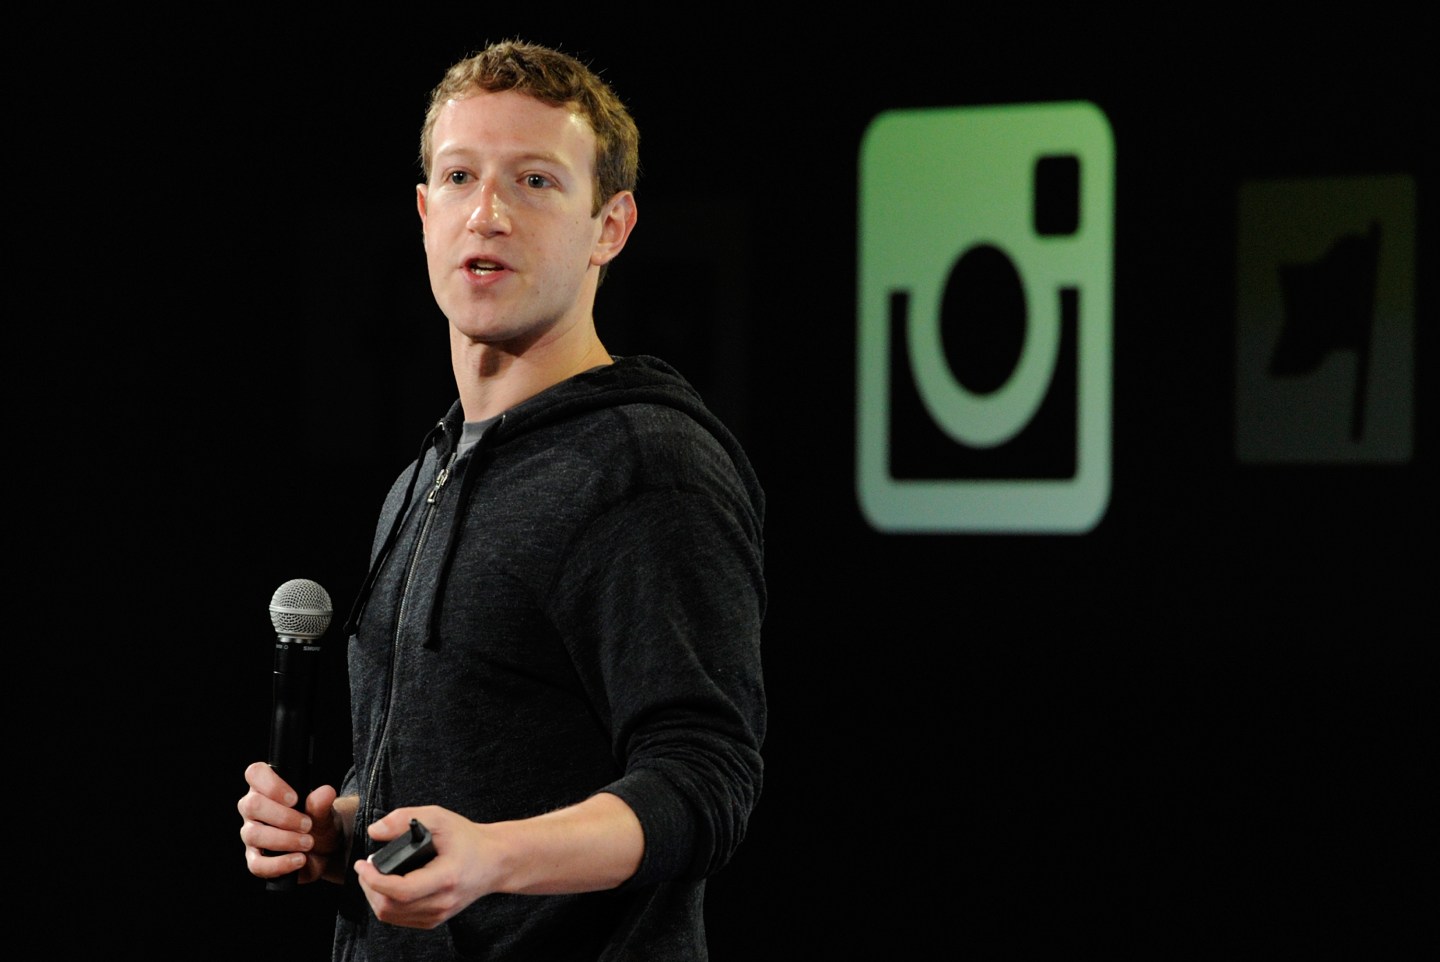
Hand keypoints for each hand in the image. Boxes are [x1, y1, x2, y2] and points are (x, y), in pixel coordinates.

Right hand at [237, 760, 351, 884]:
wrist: (325, 849)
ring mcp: (251, 834)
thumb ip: (322, 802)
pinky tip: (299, 860)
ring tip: (308, 842)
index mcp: (267, 788)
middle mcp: (253, 809)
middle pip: (251, 805)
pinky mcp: (255, 859)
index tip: (294, 798)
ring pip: (253, 834)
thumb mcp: (324, 811)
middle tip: (307, 824)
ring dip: (284, 839)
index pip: (255, 773)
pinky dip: (280, 864)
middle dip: (283, 817)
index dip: (271, 784)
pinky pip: (257, 864)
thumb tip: (326, 792)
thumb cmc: (318, 821)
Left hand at [353, 805, 492, 928]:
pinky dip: (386, 904)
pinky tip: (386, 888)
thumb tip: (375, 831)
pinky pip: (399, 919)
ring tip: (373, 876)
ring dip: (374, 896)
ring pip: (391, 915)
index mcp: (446, 878)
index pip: (402, 891)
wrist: (495, 861)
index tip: (363, 864)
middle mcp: (443, 902)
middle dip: (369, 887)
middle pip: (390, 906)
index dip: (375, 880)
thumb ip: (406, 819)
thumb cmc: (468, 839)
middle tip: (367, 867)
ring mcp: (439, 914)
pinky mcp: (434, 920)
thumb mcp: (440, 818)